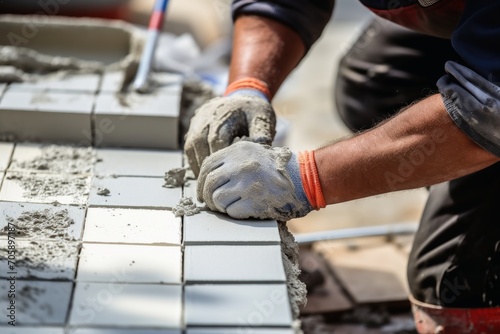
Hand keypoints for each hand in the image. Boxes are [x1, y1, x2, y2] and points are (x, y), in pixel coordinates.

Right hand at [184, 95, 275, 176]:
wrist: (245, 95)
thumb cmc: (255, 111)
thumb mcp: (263, 119)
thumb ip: (261, 136)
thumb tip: (259, 156)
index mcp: (225, 112)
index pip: (217, 139)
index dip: (220, 159)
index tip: (225, 176)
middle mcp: (208, 115)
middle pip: (199, 142)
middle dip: (206, 165)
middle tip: (212, 185)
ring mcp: (199, 119)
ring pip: (191, 145)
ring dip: (197, 165)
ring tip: (206, 183)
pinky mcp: (195, 125)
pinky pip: (189, 145)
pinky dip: (195, 160)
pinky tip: (203, 174)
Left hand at [197, 141, 312, 220]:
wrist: (305, 178)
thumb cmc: (278, 167)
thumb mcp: (254, 152)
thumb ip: (232, 160)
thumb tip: (208, 178)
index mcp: (238, 151)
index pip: (207, 166)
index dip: (201, 182)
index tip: (202, 191)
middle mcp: (240, 166)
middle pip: (209, 184)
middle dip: (207, 197)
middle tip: (212, 204)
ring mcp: (247, 184)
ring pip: (217, 199)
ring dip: (221, 206)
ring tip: (232, 205)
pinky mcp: (254, 202)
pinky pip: (231, 212)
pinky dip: (235, 213)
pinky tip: (245, 209)